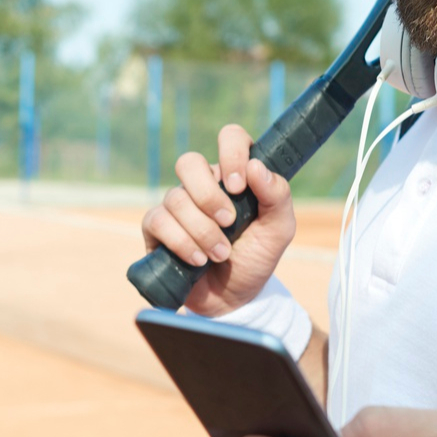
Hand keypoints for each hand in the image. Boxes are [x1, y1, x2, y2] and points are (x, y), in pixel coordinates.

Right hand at [138, 123, 296, 316]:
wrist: (233, 299)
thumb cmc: (256, 258)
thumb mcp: (279, 230)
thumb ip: (277, 196)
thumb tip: (256, 168)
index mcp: (234, 175)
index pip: (230, 137)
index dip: (232, 153)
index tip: (240, 186)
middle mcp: (203, 185)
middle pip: (189, 162)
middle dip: (208, 195)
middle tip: (229, 222)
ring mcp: (177, 205)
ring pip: (176, 199)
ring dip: (202, 231)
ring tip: (220, 255)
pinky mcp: (157, 228)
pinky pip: (158, 221)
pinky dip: (181, 242)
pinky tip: (198, 260)